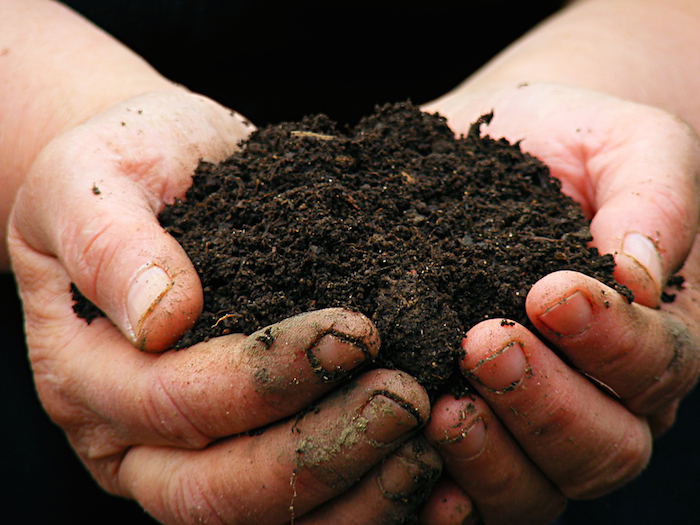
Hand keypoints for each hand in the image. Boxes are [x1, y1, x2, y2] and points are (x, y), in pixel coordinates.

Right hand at [8, 91, 439, 523]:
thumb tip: (163, 315)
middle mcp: (130, 437)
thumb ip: (111, 243)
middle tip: (404, 400)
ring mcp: (185, 456)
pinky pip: (300, 507)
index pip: (173, 402)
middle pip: (218, 487)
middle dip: (319, 450)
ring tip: (424, 445)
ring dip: (351, 495)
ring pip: (261, 516)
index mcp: (87, 373)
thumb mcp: (91, 184)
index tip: (353, 334)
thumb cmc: (120, 172)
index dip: (264, 379)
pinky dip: (364, 504)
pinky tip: (431, 481)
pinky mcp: (239, 451)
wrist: (151, 179)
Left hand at [418, 83, 699, 523]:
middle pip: (605, 446)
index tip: (550, 293)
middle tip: (484, 342)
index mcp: (651, 336)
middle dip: (544, 402)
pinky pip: (472, 493)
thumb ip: (654, 196)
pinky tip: (414, 466)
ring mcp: (535, 426)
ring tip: (440, 403)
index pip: (658, 365)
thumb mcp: (625, 143)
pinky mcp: (474, 433)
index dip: (612, 341)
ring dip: (491, 454)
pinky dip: (449, 492)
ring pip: (539, 486)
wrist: (495, 152)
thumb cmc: (568, 145)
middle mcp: (603, 398)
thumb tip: (637, 273)